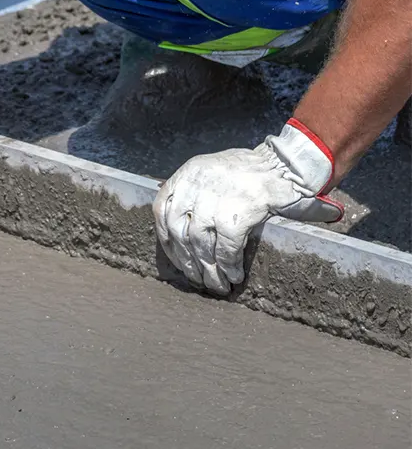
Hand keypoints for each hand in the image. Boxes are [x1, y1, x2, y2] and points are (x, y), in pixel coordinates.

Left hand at [153, 119, 343, 293]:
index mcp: (188, 173)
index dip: (166, 238)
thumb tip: (182, 234)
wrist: (287, 164)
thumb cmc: (252, 171)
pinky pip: (226, 249)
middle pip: (179, 232)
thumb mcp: (212, 171)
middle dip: (187, 260)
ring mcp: (215, 200)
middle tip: (197, 278)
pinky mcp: (235, 215)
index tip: (175, 256)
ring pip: (200, 244)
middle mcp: (196, 184)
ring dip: (209, 269)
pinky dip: (229, 266)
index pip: (161, 210)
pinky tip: (234, 276)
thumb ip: (194, 193)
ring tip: (217, 284)